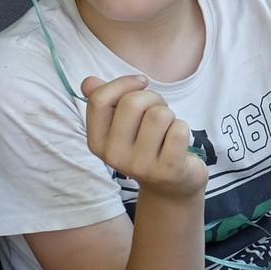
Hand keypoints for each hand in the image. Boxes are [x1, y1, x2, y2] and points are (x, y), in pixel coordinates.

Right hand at [80, 75, 207, 201]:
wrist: (170, 187)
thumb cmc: (146, 144)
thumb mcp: (122, 125)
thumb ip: (104, 101)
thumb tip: (88, 82)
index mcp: (97, 142)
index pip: (99, 100)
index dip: (123, 83)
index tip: (140, 84)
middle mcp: (113, 156)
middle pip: (132, 102)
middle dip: (153, 98)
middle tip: (158, 110)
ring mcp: (140, 166)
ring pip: (159, 114)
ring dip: (169, 114)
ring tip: (167, 128)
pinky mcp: (167, 171)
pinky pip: (179, 130)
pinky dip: (183, 128)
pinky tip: (177, 142)